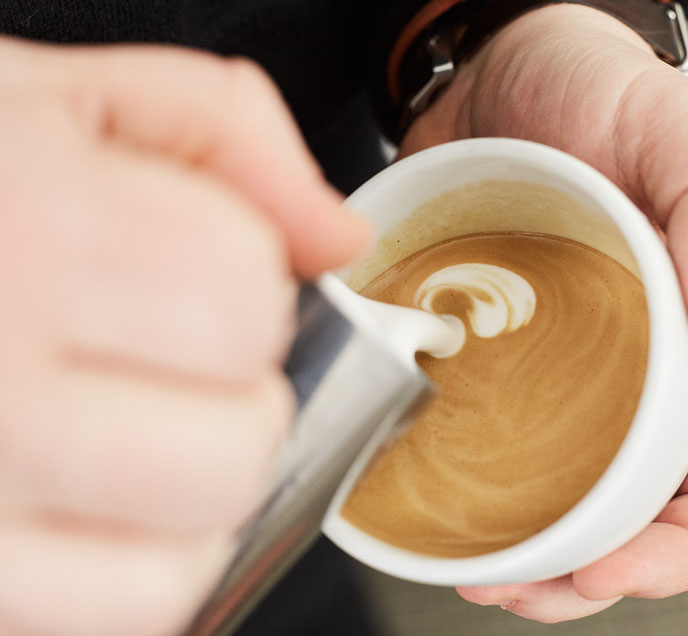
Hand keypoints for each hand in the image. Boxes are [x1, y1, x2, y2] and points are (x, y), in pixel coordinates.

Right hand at [0, 38, 366, 635]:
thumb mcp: (41, 98)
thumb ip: (218, 130)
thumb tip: (337, 233)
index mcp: (27, 228)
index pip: (250, 294)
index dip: (246, 283)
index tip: (197, 273)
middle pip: (244, 434)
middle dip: (237, 391)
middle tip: (167, 357)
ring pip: (197, 545)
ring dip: (198, 487)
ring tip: (129, 429)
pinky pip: (130, 615)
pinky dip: (144, 568)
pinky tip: (95, 499)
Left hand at [403, 5, 687, 621]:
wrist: (495, 74)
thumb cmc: (597, 97)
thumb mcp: (681, 133)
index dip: (681, 551)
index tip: (609, 565)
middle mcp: (638, 380)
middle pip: (634, 519)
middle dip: (586, 576)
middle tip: (515, 588)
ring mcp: (563, 376)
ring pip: (561, 502)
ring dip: (525, 554)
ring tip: (474, 569)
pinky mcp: (496, 360)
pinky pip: (491, 446)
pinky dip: (468, 488)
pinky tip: (432, 498)